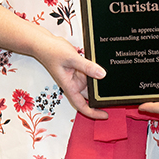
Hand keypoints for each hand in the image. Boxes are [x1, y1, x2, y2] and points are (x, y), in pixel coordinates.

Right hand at [0, 5, 107, 119]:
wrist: (44, 42)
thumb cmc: (51, 52)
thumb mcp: (71, 58)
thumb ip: (87, 66)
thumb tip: (102, 74)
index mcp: (69, 86)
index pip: (82, 105)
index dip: (93, 112)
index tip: (104, 115)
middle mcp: (73, 83)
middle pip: (89, 94)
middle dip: (99, 96)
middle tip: (115, 94)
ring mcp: (75, 75)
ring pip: (90, 82)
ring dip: (98, 81)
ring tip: (113, 80)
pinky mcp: (77, 67)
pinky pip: (89, 71)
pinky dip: (96, 70)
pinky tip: (104, 66)